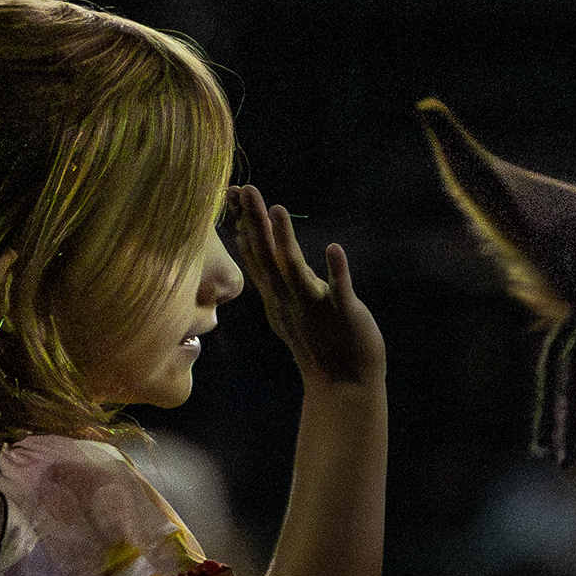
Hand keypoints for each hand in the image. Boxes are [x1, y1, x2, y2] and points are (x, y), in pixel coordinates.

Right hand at [233, 184, 383, 391]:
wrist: (343, 386)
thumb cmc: (319, 343)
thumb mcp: (289, 308)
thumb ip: (276, 279)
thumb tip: (258, 248)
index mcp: (277, 297)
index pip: (255, 256)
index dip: (243, 224)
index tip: (232, 193)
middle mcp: (288, 301)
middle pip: (267, 257)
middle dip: (255, 222)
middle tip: (245, 189)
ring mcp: (314, 308)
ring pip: (295, 270)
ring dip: (285, 240)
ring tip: (278, 209)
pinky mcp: (343, 315)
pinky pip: (339, 290)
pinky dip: (337, 271)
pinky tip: (334, 248)